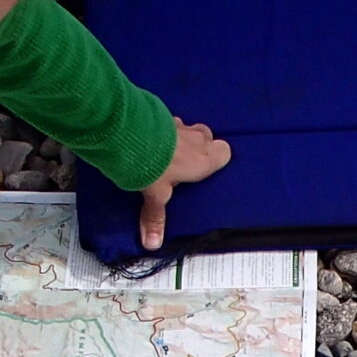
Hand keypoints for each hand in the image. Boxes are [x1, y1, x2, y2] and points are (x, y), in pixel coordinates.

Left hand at [138, 120, 233, 249]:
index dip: (215, 159)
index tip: (203, 170)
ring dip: (179, 136)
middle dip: (198, 146)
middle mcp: (197, 139)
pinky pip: (168, 120)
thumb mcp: (156, 195)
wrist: (131, 135)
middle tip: (183, 161)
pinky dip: (162, 128)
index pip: (225, 153)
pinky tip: (149, 137)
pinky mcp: (162, 113)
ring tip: (163, 150)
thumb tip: (153, 244)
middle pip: (208, 137)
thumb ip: (156, 217)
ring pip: (187, 127)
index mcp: (204, 159)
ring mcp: (180, 123)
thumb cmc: (153, 166)